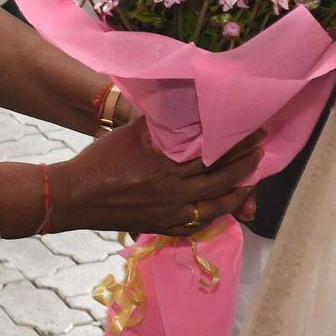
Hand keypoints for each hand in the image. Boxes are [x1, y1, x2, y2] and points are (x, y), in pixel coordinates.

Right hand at [54, 120, 262, 235]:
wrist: (74, 197)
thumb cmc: (100, 160)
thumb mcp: (132, 133)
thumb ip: (161, 124)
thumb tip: (187, 108)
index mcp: (166, 164)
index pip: (212, 152)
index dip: (237, 142)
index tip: (255, 131)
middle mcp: (173, 190)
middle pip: (220, 177)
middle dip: (245, 163)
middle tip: (261, 149)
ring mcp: (170, 213)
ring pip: (214, 204)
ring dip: (237, 191)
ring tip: (251, 179)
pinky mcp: (162, 227)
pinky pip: (197, 224)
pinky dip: (215, 215)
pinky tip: (224, 207)